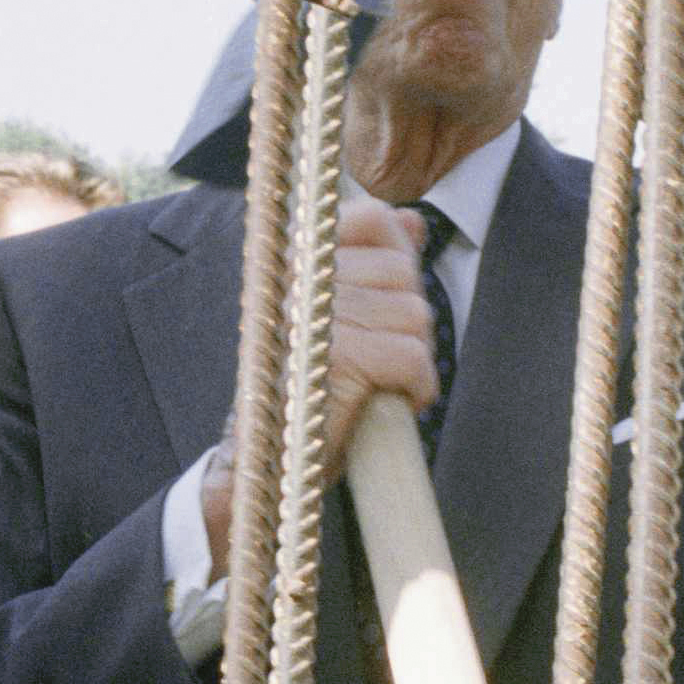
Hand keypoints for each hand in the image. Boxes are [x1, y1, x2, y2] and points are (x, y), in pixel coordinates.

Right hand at [202, 194, 437, 569]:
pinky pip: (413, 356)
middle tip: (380, 359)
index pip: (372, 219)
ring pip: (416, 315)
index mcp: (294, 260)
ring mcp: (316, 316)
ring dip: (412, 358)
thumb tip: (412, 223)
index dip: (396, 259)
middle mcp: (299, 278)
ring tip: (381, 382)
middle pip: (404, 272)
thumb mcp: (337, 316)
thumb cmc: (304, 389)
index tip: (384, 305)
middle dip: (407, 322)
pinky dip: (417, 387)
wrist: (266, 463)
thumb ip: (375, 263)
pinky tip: (391, 401)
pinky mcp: (338, 358)